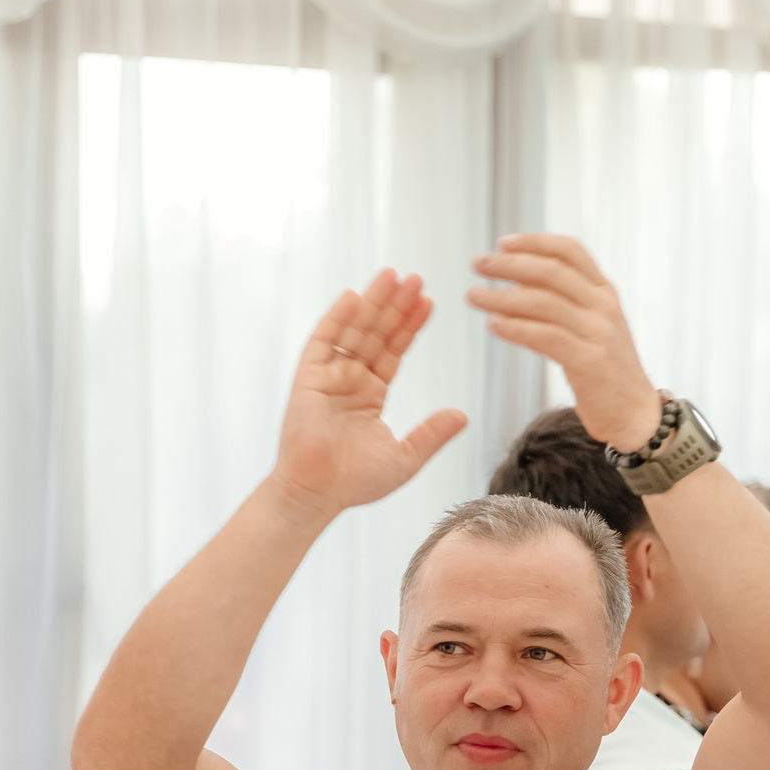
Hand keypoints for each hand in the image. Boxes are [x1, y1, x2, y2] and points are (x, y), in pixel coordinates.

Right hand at [268, 269, 466, 515]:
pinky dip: (338, 318)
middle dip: (396, 306)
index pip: (394, 351)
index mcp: (370, 396)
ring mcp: (328, 377)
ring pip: (354, 330)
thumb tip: (462, 414)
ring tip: (393, 276)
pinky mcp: (307, 378)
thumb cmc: (355, 483)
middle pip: (376, 333)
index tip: (429, 302)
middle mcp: (349, 381)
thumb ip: (432, 434)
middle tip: (416, 278)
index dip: (410, 327)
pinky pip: (323, 341)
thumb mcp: (406, 457)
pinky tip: (356, 297)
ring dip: (372, 303)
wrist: (318, 493)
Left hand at [467, 234, 662, 451]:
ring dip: (502, 297)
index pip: (570, 251)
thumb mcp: (592, 327)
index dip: (535, 242)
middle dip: (509, 265)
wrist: (635, 414)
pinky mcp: (589, 362)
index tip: (503, 243)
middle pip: (551, 272)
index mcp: (605, 292)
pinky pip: (545, 337)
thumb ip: (566, 303)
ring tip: (474, 296)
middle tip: (478, 264)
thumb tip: (520, 282)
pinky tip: (493, 325)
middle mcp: (604, 307)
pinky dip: (516, 328)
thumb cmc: (605, 372)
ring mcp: (599, 333)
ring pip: (543, 303)